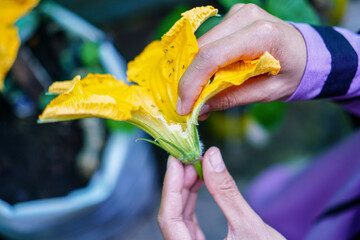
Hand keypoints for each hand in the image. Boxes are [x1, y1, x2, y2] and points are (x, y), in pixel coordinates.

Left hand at [158, 147, 284, 238]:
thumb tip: (212, 157)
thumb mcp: (249, 226)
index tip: (175, 160)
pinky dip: (192, 199)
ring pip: (179, 217)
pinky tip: (199, 182)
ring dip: (185, 190)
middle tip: (188, 159)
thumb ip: (227, 192)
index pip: (169, 219)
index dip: (170, 187)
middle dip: (179, 184)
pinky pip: (188, 220)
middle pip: (172, 216)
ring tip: (196, 167)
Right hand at [176, 3, 306, 116]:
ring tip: (200, 95)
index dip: (191, 83)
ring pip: (201, 45)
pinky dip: (203, 63)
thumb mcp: (266, 93)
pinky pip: (208, 42)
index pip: (212, 56)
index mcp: (261, 34)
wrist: (307, 52)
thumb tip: (199, 108)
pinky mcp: (232, 17)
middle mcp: (246, 17)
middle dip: (190, 80)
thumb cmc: (292, 73)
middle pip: (202, 49)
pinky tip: (208, 78)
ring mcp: (238, 13)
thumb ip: (231, 98)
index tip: (183, 107)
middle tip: (189, 106)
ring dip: (195, 72)